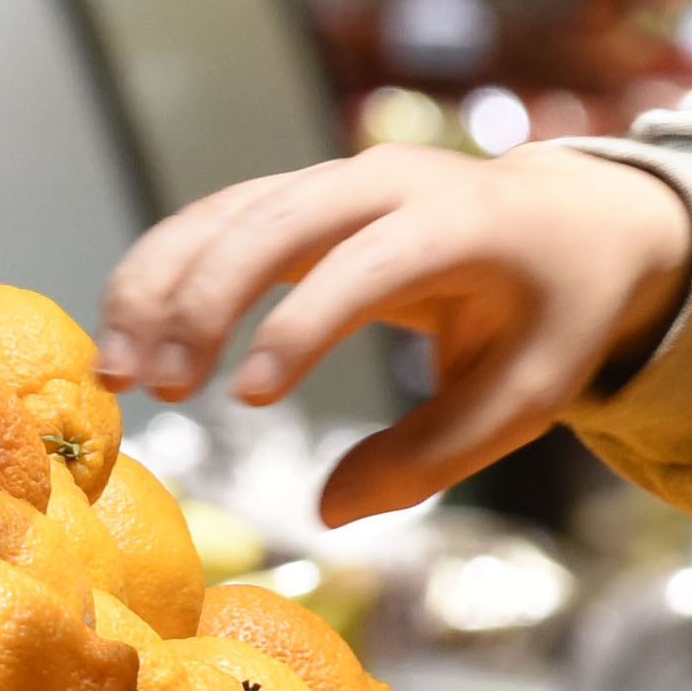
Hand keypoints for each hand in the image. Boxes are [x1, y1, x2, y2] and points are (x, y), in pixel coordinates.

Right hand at [95, 146, 691, 526]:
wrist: (573, 222)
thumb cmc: (555, 313)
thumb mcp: (528, 396)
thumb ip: (438, 455)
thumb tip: (330, 510)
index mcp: (463, 223)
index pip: (369, 264)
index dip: (301, 324)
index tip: (248, 399)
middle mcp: (390, 184)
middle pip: (276, 220)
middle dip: (204, 297)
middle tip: (156, 388)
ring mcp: (338, 181)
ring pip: (227, 212)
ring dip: (163, 284)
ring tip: (118, 374)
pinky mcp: (301, 197)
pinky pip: (216, 220)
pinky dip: (163, 271)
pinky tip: (126, 340)